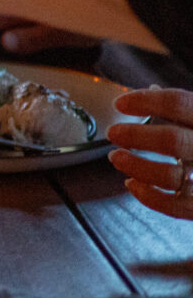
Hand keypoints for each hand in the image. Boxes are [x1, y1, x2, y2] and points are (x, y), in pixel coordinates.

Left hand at [108, 87, 192, 219]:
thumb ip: (184, 109)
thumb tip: (151, 90)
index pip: (179, 103)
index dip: (146, 101)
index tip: (119, 104)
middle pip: (173, 141)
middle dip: (137, 136)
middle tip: (113, 133)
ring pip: (171, 177)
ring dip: (137, 167)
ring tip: (116, 157)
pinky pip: (176, 206)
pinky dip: (149, 196)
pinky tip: (131, 183)